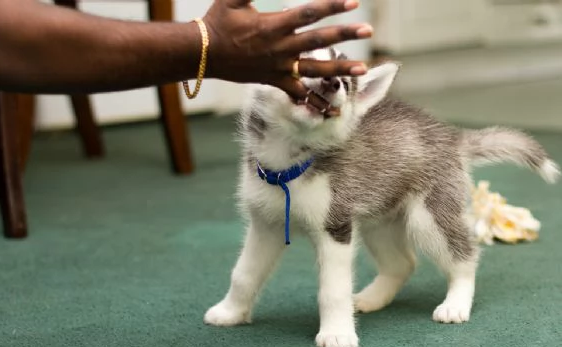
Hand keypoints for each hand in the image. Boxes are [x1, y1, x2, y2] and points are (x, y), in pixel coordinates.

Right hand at [203, 0, 371, 111]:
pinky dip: (315, 102)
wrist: (204, 54)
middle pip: (318, 41)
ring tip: (363, 68)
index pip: (309, 13)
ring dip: (340, 69)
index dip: (332, 7)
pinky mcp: (274, 81)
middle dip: (345, 34)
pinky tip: (333, 109)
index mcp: (273, 25)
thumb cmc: (218, 22)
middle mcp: (280, 48)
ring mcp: (279, 68)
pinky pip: (297, 94)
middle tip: (368, 30)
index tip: (354, 2)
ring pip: (314, 70)